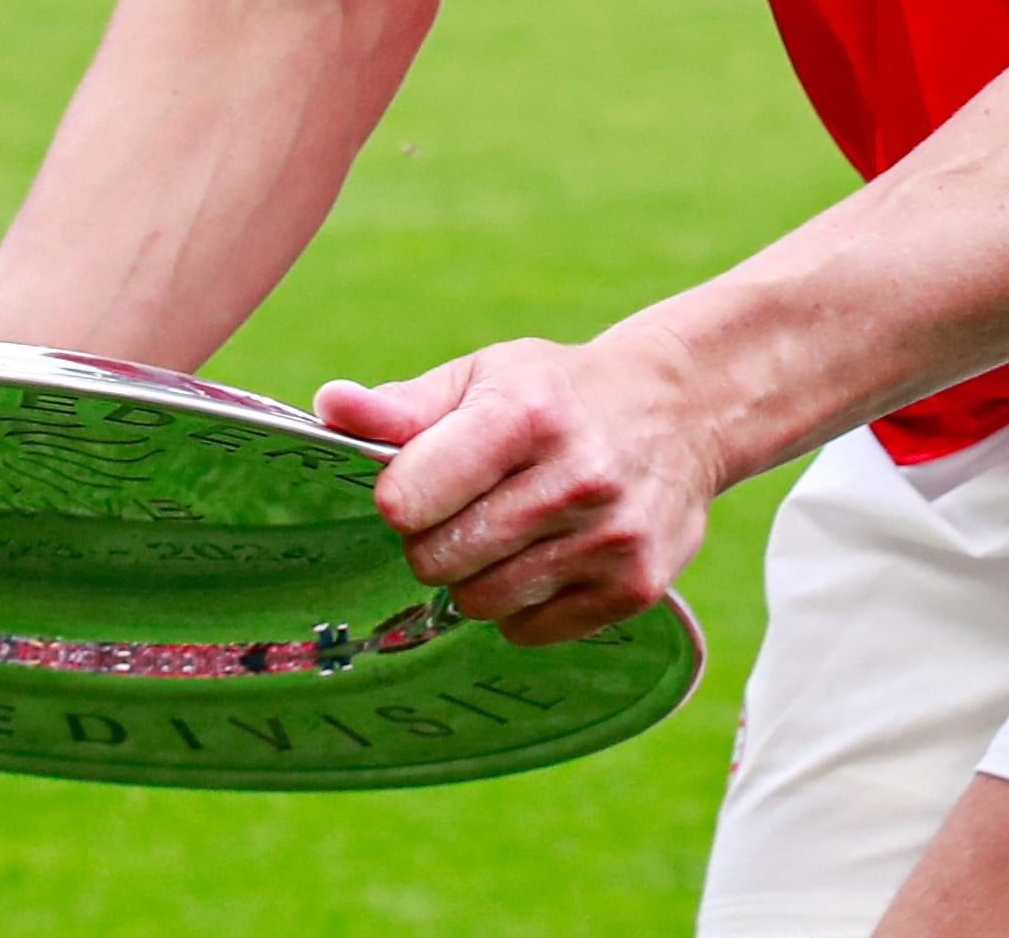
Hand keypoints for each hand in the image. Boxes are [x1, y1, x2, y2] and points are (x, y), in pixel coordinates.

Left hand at [317, 335, 717, 646]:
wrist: (680, 411)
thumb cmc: (557, 394)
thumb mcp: (483, 377)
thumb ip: (401, 406)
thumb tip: (328, 407)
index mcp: (526, 413)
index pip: (405, 500)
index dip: (401, 496)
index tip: (423, 481)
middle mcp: (576, 477)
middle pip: (436, 559)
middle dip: (435, 538)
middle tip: (471, 505)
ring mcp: (610, 538)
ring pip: (479, 601)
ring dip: (477, 574)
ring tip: (510, 529)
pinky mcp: (635, 587)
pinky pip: (528, 631)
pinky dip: (522, 605)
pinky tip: (548, 556)